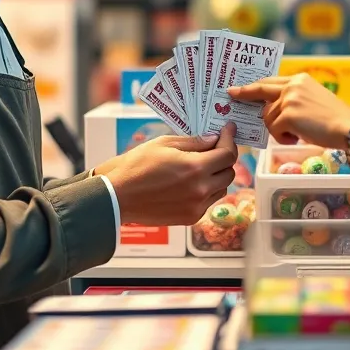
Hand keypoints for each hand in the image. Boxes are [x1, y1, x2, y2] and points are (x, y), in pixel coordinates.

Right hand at [96, 126, 237, 225]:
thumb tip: (214, 139)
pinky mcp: (190, 218)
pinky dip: (206, 191)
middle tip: (214, 148)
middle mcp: (200, 190)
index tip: (228, 131)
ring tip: (201, 166)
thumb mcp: (165, 144)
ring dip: (217, 176)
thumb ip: (194, 142)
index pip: (228, 155)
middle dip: (224, 158)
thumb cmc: (137, 166)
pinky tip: (191, 183)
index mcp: (195, 168)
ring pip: (222, 188)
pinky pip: (209, 202)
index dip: (230, 140)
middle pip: (229, 173)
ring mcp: (197, 206)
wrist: (118, 196)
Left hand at [228, 74, 349, 149]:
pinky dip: (282, 138)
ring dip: (277, 130)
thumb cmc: (334, 120)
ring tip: (296, 135)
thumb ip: (293, 100)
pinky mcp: (288, 115)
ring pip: (268, 117)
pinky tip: (297, 139)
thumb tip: (271, 111)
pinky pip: (273, 130)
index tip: (238, 88)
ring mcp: (289, 99)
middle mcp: (292, 86)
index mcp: (299, 80)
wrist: (349, 128)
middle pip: (261, 91)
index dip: (253, 86)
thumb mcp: (312, 101)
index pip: (270, 81)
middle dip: (244, 94)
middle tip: (231, 95)